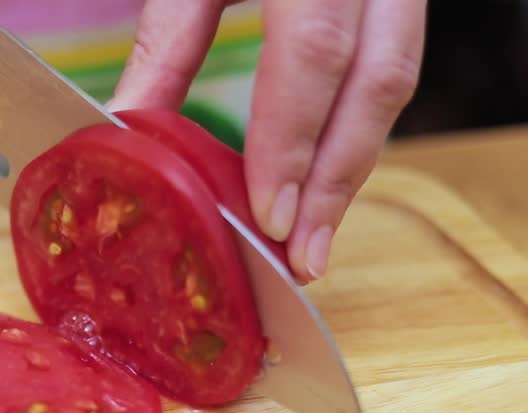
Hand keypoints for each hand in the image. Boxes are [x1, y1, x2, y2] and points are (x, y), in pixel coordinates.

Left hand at [111, 0, 426, 282]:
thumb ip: (167, 38)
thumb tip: (128, 129)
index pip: (314, 48)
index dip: (294, 138)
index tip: (269, 215)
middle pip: (380, 79)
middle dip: (339, 179)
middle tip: (301, 258)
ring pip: (399, 80)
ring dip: (354, 168)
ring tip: (312, 238)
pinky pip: (394, 67)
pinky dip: (356, 132)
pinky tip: (324, 182)